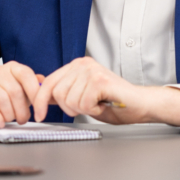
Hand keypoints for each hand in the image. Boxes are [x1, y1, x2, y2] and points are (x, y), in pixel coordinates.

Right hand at [0, 61, 42, 127]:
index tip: (40, 111)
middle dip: (22, 110)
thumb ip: (32, 86)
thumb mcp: (18, 91)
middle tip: (23, 120)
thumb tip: (44, 83)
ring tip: (10, 120)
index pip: (26, 75)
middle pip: (14, 90)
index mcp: (11, 68)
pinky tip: (0, 123)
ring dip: (9, 114)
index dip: (35, 94)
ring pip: (1, 98)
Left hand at [32, 57, 179, 126]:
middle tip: (86, 108)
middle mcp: (82, 64)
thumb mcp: (82, 97)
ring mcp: (91, 70)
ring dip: (83, 110)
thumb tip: (38, 95)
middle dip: (68, 108)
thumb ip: (63, 93)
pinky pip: (83, 104)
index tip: (39, 115)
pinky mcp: (99, 80)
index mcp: (77, 65)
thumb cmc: (115, 103)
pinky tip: (104, 105)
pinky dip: (93, 111)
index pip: (48, 83)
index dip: (40, 101)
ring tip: (98, 104)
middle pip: (56, 93)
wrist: (141, 105)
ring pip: (69, 100)